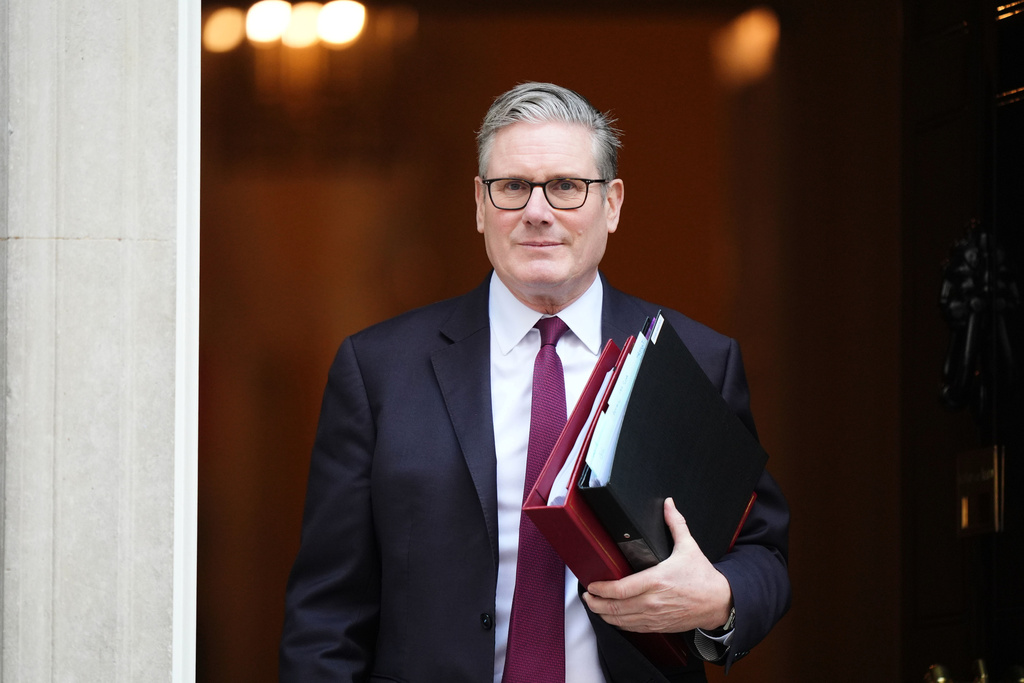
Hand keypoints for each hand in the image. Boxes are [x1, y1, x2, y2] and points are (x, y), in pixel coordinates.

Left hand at [582, 498, 732, 632]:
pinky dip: (619, 624)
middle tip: (586, 596)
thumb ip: (676, 524)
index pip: (621, 589)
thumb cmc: (703, 577)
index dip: (602, 589)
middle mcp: (653, 601)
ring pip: (621, 620)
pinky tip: (612, 617)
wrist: (719, 602)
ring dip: (604, 614)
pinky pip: (633, 628)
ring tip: (594, 606)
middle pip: (616, 608)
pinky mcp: (659, 626)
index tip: (592, 584)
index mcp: (657, 581)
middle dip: (596, 603)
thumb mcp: (689, 547)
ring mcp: (655, 616)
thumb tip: (668, 504)